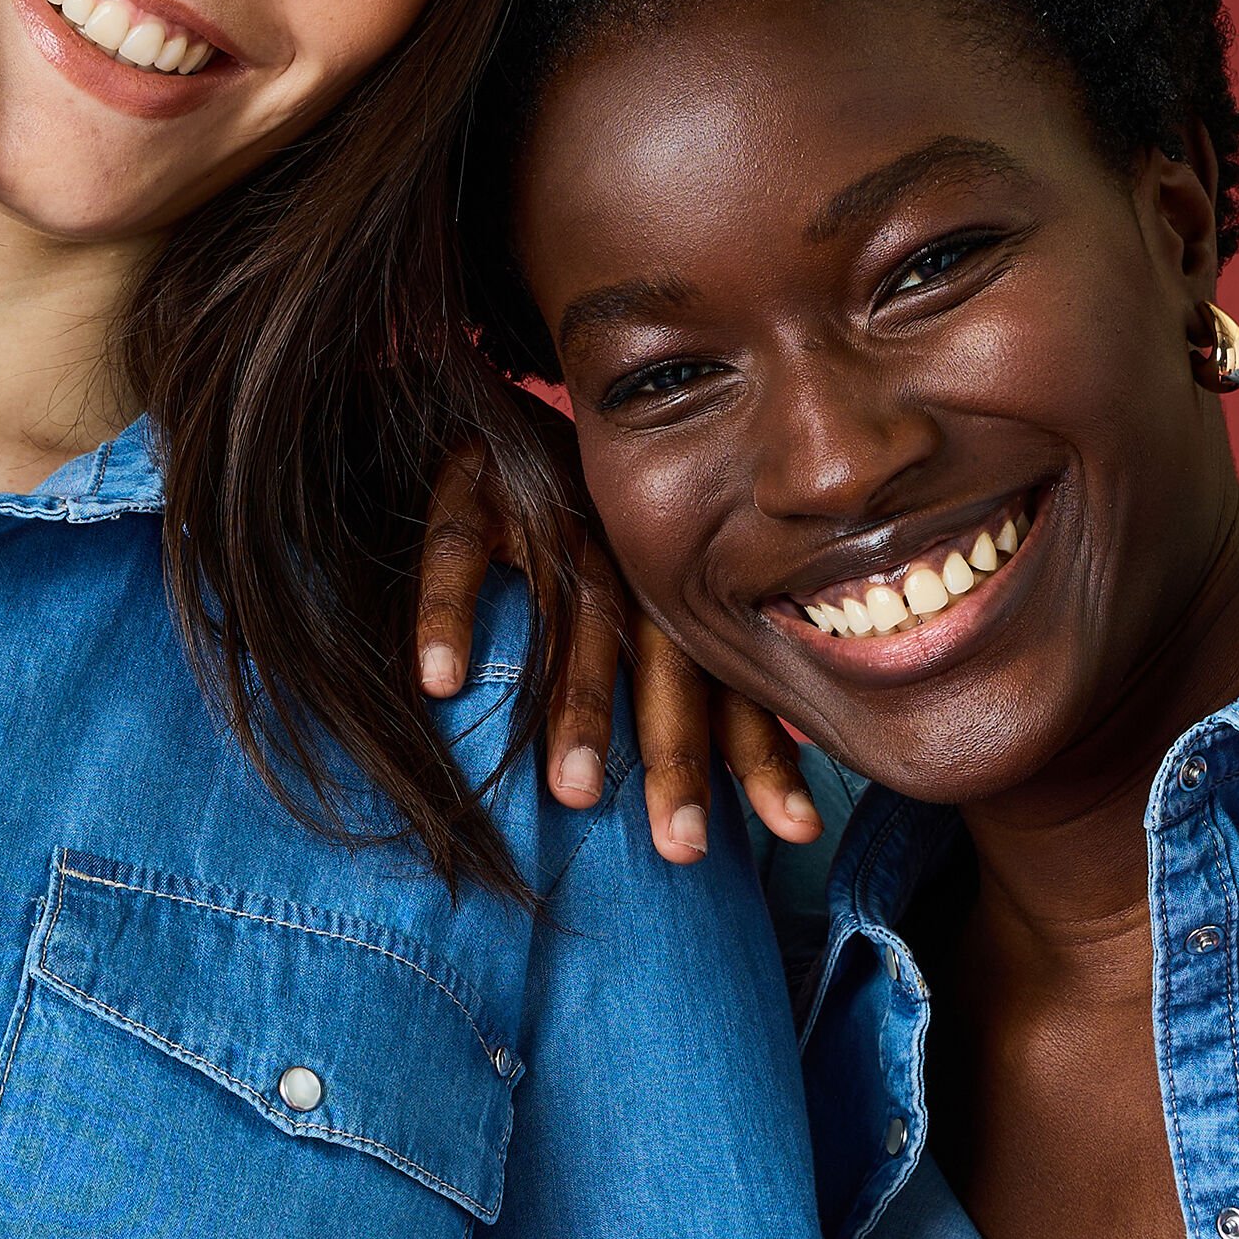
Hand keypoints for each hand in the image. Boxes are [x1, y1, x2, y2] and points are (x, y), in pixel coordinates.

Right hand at [415, 440, 821, 864]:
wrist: (474, 392)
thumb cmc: (548, 513)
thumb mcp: (616, 586)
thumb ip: (659, 675)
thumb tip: (700, 803)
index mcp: (666, 585)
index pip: (727, 678)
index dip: (762, 751)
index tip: (799, 831)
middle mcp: (624, 551)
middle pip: (664, 660)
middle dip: (679, 754)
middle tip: (683, 846)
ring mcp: (552, 510)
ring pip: (576, 614)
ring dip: (578, 706)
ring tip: (578, 794)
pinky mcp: (471, 478)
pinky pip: (458, 546)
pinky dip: (448, 612)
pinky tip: (439, 683)